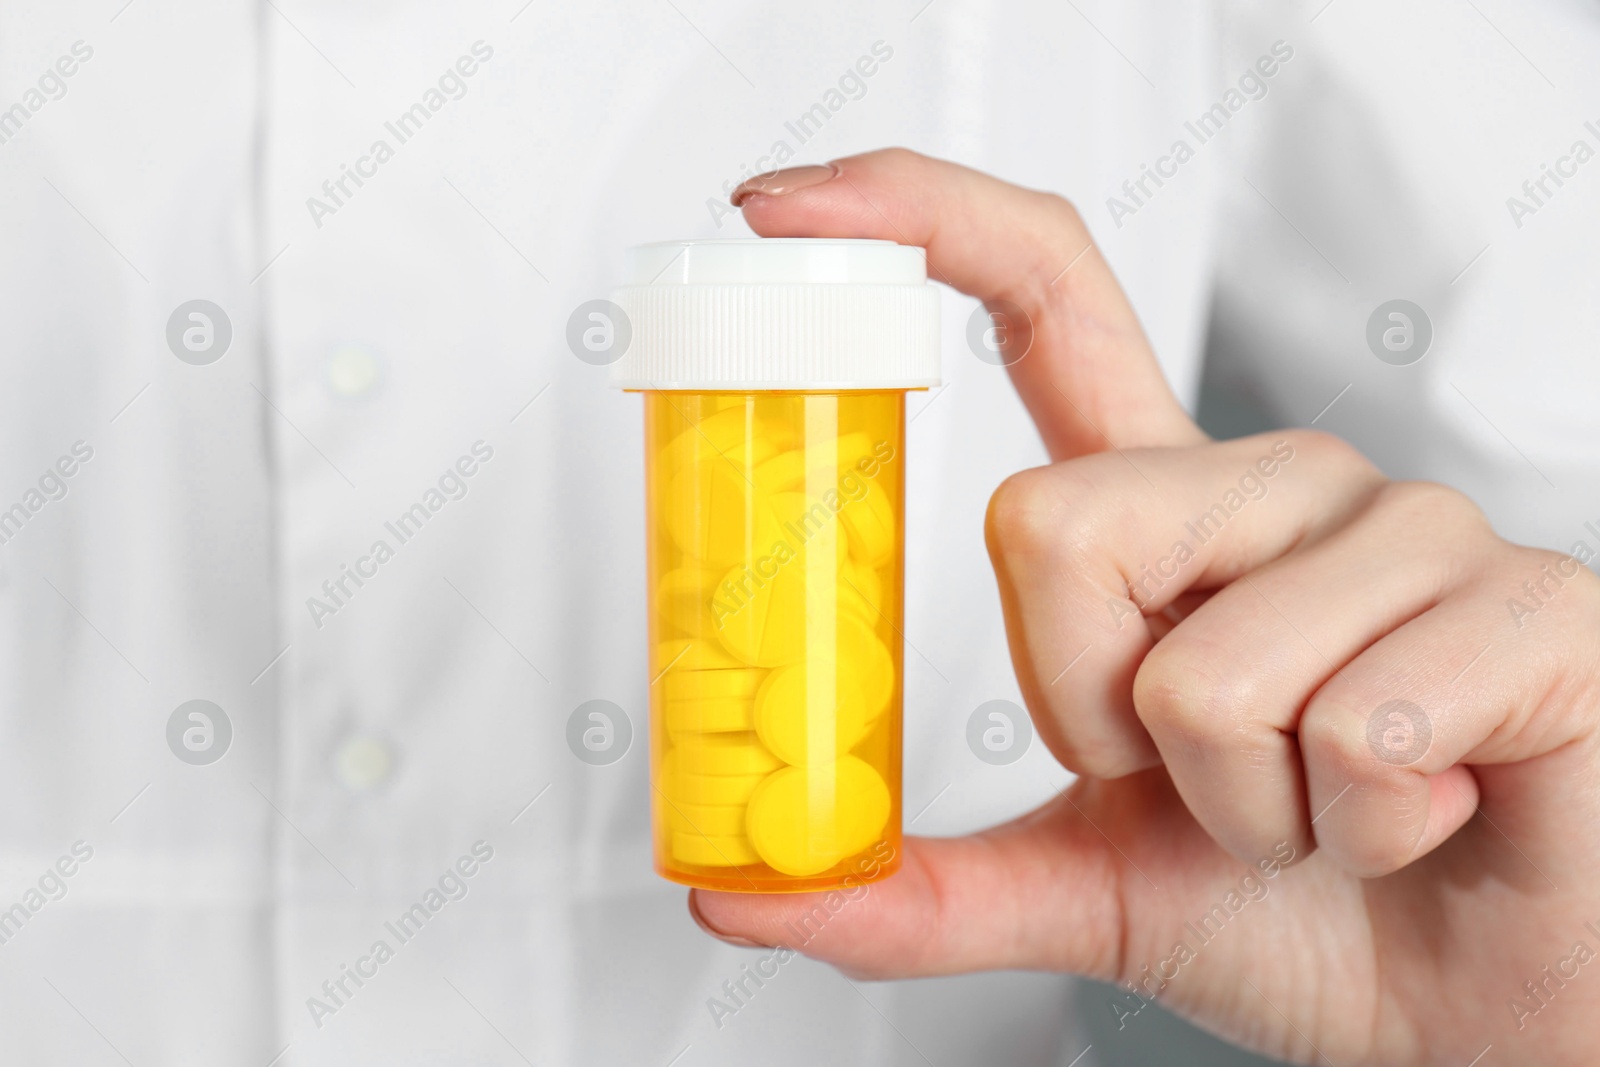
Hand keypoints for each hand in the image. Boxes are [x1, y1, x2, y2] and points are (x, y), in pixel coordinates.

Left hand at [691, 149, 1599, 1065]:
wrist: (1473, 1006)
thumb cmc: (1297, 911)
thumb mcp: (1084, 885)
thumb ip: (921, 884)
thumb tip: (748, 893)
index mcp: (1163, 512)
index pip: (1043, 299)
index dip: (918, 222)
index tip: (788, 205)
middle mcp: (1276, 486)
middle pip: (1053, 524)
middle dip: (1094, 715)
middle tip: (1202, 779)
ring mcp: (1410, 528)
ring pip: (1199, 667)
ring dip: (1242, 809)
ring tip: (1330, 806)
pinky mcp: (1530, 601)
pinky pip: (1353, 725)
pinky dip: (1365, 827)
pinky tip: (1431, 812)